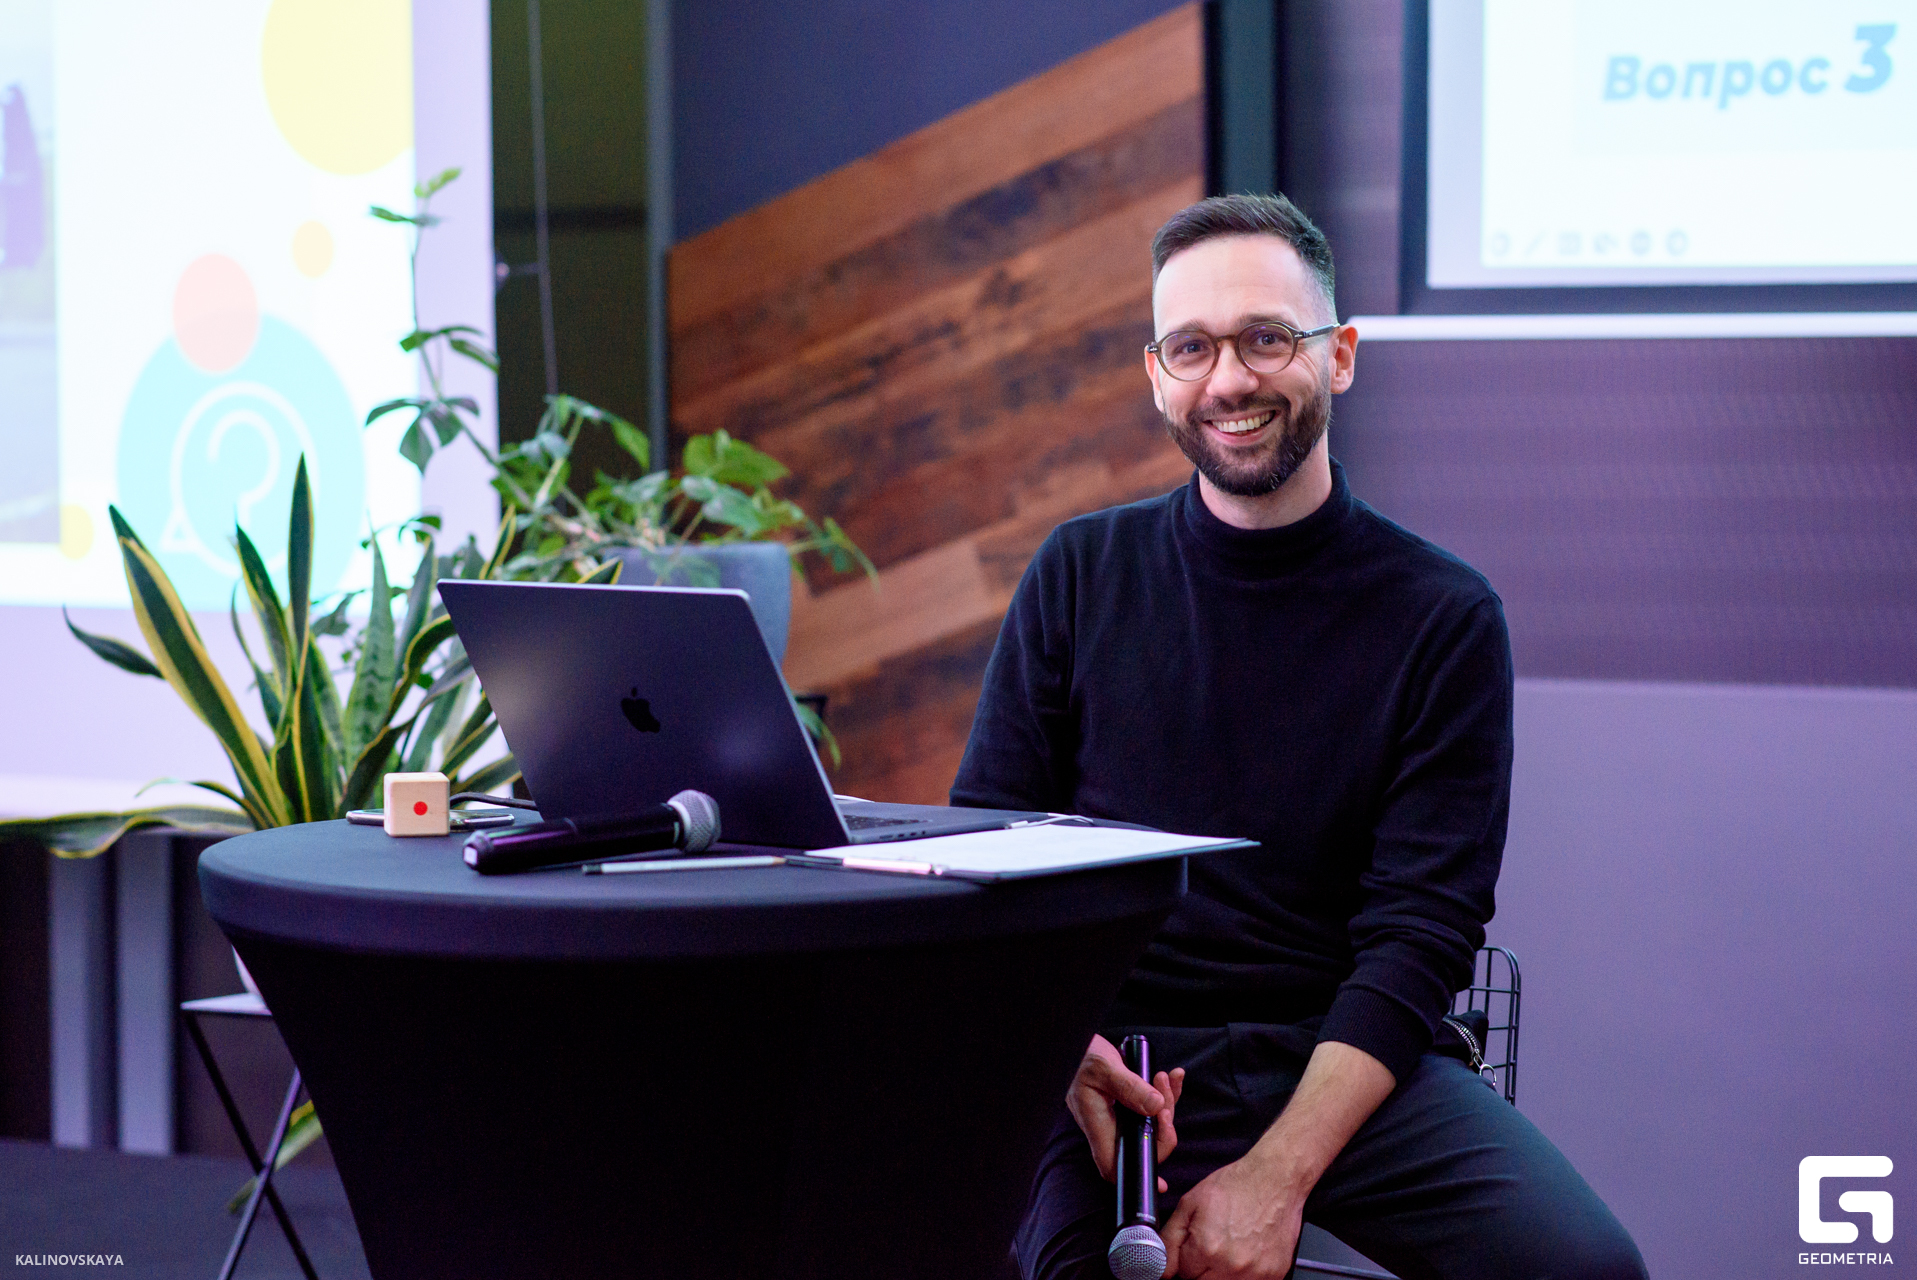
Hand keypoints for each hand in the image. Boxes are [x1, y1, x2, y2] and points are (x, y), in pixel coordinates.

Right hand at [1064, 1034, 1184, 1191]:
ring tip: (1166, 1079)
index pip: (1115, 1164)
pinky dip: (1164, 1093)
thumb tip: (1155, 1107)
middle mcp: (1107, 1125)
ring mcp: (1117, 1114)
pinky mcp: (1124, 1101)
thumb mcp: (1105, 1067)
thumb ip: (1129, 1087)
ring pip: (1150, 1123)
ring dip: (1166, 1103)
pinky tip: (1173, 1077)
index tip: (1161, 1181)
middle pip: (1142, 1143)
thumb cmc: (1081, 1055)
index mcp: (1097, 1124)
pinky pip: (1150, 1105)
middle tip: (1165, 1099)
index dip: (1136, 1175)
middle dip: (1163, 1124)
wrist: (1074, 1041)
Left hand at [1159, 1153, 1302, 1278]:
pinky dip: (1244, 1273)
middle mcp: (1231, 1265)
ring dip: (1222, 1272)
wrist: (1275, 1179)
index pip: (1183, 1274)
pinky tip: (1246, 1251)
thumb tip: (1161, 1267)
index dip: (1186, 1260)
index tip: (1194, 1248)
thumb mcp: (1190, 1204)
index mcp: (1207, 1248)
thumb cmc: (1236, 1186)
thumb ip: (1169, 1239)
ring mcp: (1255, 1273)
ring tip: (1230, 1247)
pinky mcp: (1274, 1274)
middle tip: (1212, 1245)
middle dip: (1201, 1268)